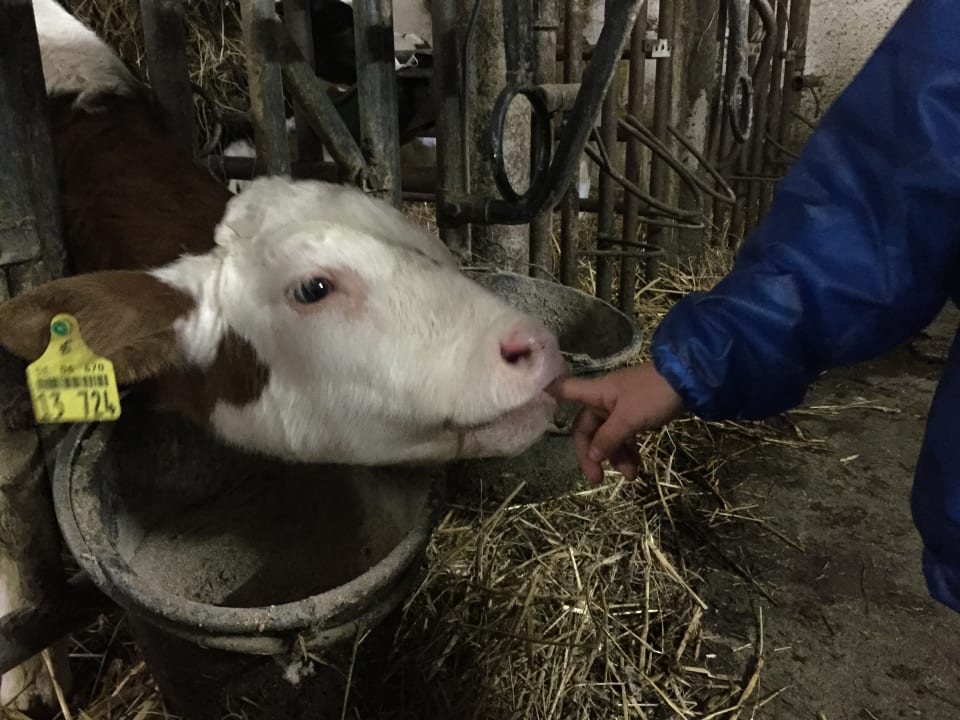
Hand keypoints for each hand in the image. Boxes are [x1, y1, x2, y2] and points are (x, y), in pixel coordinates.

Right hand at [548, 363, 685, 483]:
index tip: (533, 403)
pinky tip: (636, 467)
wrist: (690, 382)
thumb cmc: (653, 395)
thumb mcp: (629, 419)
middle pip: (588, 428)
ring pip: (609, 436)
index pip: (564, 390)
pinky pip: (626, 436)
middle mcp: (605, 399)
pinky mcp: (639, 414)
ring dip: (616, 457)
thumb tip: (591, 456)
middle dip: (594, 454)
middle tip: (598, 479)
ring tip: (631, 476)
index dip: (547, 395)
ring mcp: (622, 407)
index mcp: (597, 393)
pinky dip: (629, 451)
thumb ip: (608, 439)